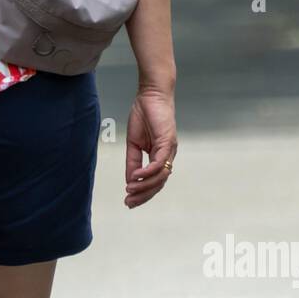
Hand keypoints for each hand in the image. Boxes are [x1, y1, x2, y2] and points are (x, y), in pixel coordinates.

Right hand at [124, 86, 177, 208]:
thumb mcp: (134, 144)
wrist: (151, 95)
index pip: (154, 181)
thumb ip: (133, 162)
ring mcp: (170, 149)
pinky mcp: (168, 142)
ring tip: (130, 190)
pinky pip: (159, 163)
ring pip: (161, 176)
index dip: (142, 194)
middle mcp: (167, 155)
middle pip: (159, 183)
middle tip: (129, 202)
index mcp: (160, 156)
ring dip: (145, 186)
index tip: (128, 201)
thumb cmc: (144, 115)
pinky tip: (136, 176)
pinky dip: (148, 172)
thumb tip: (130, 180)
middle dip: (144, 195)